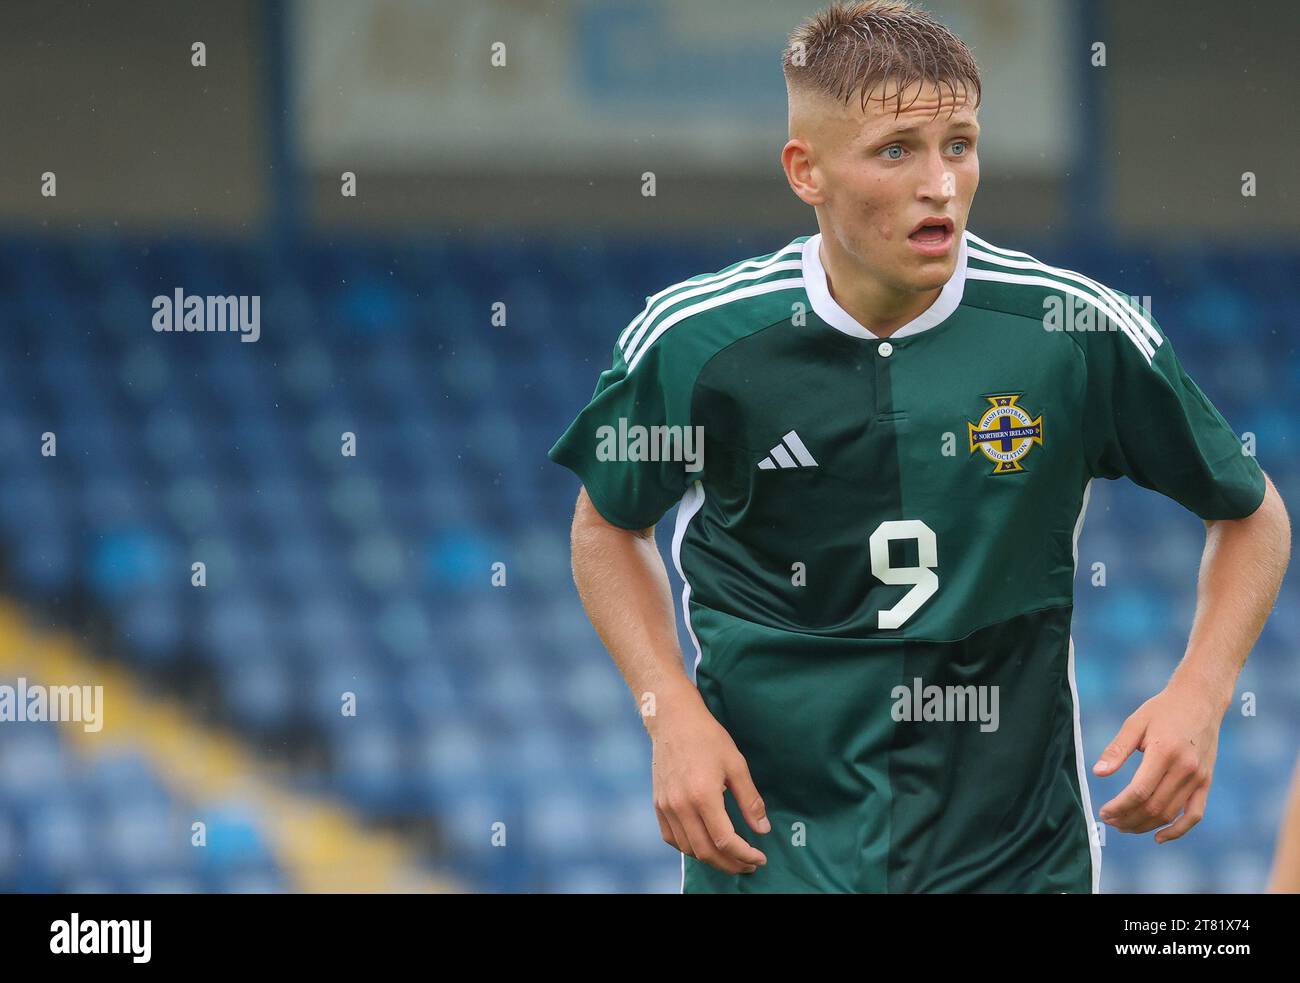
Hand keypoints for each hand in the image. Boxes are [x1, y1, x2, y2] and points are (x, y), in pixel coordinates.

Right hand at [648, 684, 769, 873]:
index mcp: (703, 796)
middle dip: (730, 864)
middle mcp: (681, 806)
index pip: (725, 840)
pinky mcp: (658, 804)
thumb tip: (763, 829)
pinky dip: (689, 848)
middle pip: (706, 852)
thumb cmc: (707, 737)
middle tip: (748, 864)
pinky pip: (672, 838)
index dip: (744, 855)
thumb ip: (750, 800)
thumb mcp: (736, 765)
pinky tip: (703, 843)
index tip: (759, 858)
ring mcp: (666, 806)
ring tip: (729, 856)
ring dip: (711, 859)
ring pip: (688, 849)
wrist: (673, 720)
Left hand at [1092, 681, 1223, 842]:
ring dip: (1146, 825)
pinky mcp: (1206, 782)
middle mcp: (1185, 768)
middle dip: (1129, 819)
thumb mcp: (1135, 723)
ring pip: (1171, 813)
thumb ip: (1117, 749)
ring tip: (1125, 827)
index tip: (1104, 812)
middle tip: (1110, 821)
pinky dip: (1178, 830)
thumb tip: (1098, 773)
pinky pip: (1194, 814)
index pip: (1140, 791)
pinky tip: (1158, 837)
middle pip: (1154, 806)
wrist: (1200, 701)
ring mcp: (1199, 777)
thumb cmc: (1162, 709)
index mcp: (1164, 752)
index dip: (1120, 807)